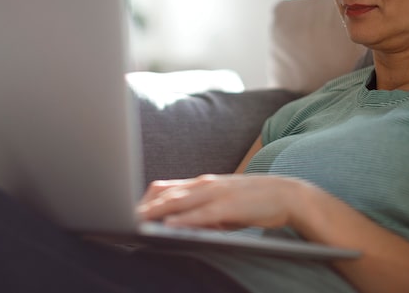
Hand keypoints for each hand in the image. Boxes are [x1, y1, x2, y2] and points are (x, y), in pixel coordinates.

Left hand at [136, 174, 310, 230]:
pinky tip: (171, 225)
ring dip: (156, 211)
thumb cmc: (252, 203)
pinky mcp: (230, 205)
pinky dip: (184, 218)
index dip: (143, 199)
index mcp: (201, 184)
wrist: (288, 194)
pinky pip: (202, 213)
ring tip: (136, 221)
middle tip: (120, 218)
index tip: (125, 211)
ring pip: (179, 200)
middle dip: (142, 206)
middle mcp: (205, 184)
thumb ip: (199, 213)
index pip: (164, 188)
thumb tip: (175, 226)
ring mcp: (217, 192)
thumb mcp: (221, 207)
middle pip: (165, 192)